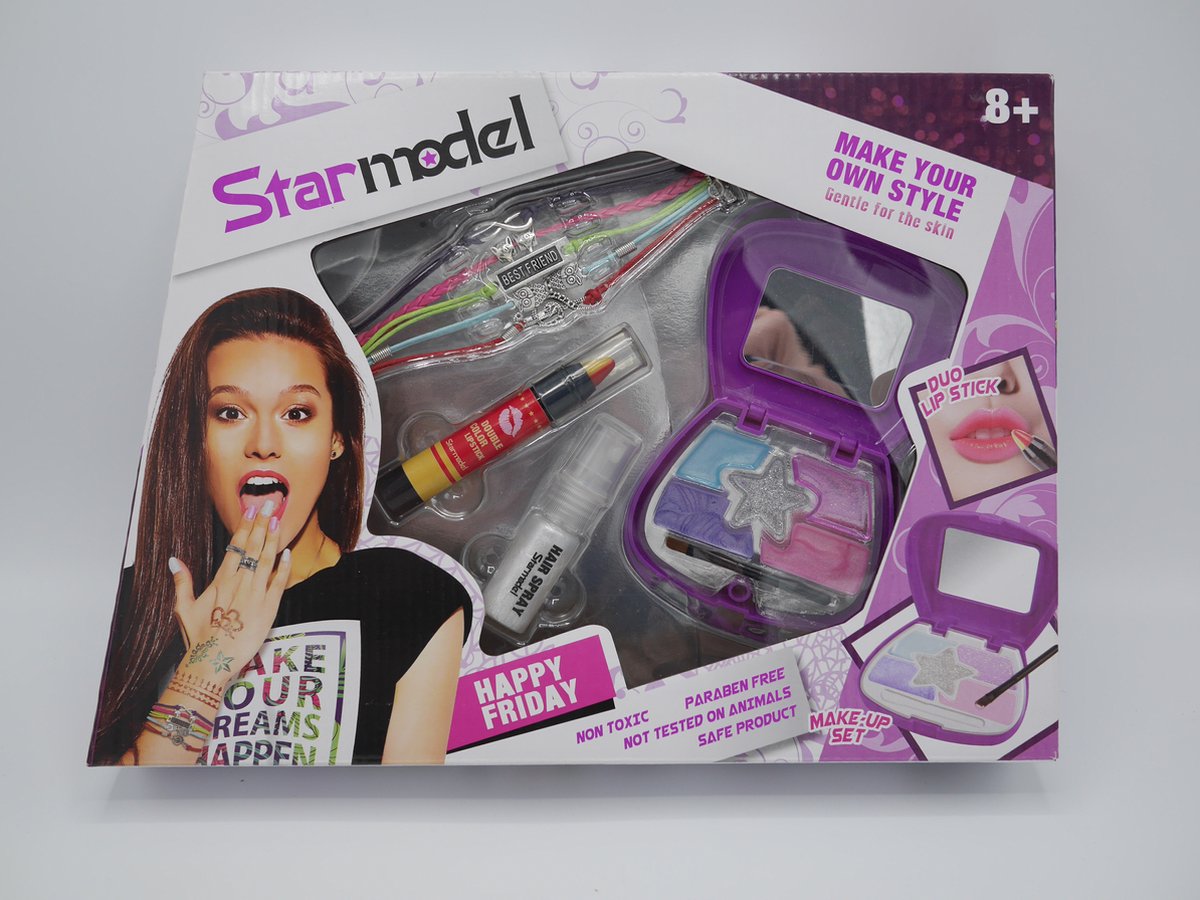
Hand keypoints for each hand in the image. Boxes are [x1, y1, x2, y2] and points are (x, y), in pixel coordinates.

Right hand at [169, 501, 291, 685]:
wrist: (212, 662)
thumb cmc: (198, 637)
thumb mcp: (184, 607)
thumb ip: (181, 582)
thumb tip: (173, 560)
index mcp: (221, 581)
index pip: (236, 547)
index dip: (245, 527)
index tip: (251, 510)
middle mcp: (240, 583)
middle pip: (254, 547)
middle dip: (263, 524)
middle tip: (272, 503)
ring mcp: (256, 595)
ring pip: (268, 560)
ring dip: (274, 539)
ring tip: (279, 519)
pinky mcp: (269, 608)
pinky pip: (279, 583)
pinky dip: (284, 567)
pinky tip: (287, 552)